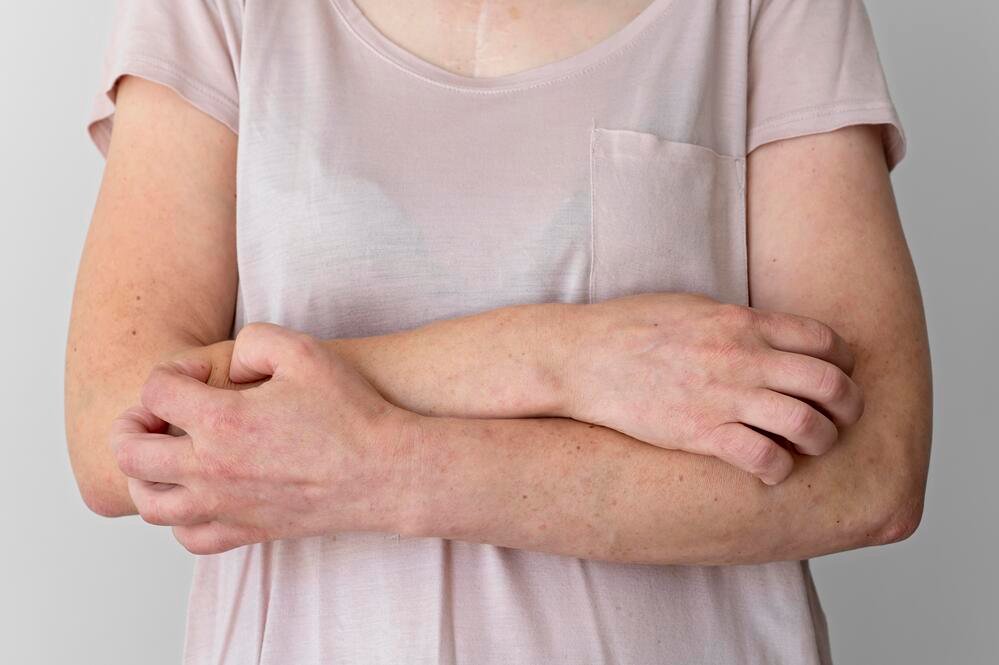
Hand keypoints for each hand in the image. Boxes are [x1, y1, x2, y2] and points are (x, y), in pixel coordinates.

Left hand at [109, 323, 417, 553]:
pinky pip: (187, 537)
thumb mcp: (305, 351)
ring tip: (167, 452)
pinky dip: (179, 516)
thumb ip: (253, 340)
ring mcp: (225, 507)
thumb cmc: (350, 412)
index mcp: (222, 422)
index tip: (205, 373)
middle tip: (159, 411)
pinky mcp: (246, 531)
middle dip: (134, 422)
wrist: (385, 473)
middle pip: (130, 451)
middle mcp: (212, 470)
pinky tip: (198, 494)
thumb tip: (228, 362)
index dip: (174, 372)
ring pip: (149, 502)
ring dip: (145, 472)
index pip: (155, 391)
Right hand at [561, 293, 864, 484]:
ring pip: (808, 425)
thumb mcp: (691, 306)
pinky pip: (764, 458)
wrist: (582, 358)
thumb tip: (766, 332)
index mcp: (742, 322)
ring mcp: (723, 397)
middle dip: (849, 406)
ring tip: (811, 447)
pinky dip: (779, 469)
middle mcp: (742, 358)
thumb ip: (735, 320)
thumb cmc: (629, 327)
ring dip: (821, 441)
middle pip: (830, 384)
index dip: (843, 363)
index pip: (825, 341)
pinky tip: (771, 468)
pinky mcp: (700, 434)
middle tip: (841, 418)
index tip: (835, 376)